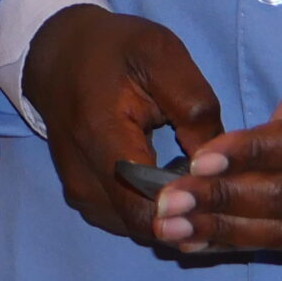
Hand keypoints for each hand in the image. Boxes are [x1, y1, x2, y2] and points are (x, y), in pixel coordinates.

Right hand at [21, 4, 225, 246]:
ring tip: (199, 183)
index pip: (148, 203)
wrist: (58, 54)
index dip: (191, 209)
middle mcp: (83, 177)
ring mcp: (80, 194)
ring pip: (142, 230)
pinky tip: (175, 186)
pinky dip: (157, 214)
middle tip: (221, 189)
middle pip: (149, 225)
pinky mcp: (83, 200)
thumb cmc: (114, 50)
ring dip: (175, 217)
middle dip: (191, 214)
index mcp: (100, 134)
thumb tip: (218, 164)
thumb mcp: (162, 55)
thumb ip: (194, 107)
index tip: (223, 193)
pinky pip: (129, 224)